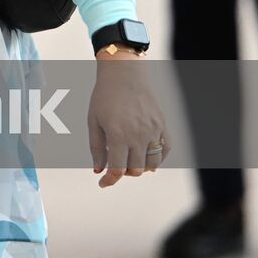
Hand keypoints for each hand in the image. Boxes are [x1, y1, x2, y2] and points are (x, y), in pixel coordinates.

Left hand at [89, 49, 168, 186]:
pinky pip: (164, 150)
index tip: (103, 183)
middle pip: (135, 170)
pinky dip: (156, 158)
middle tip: (115, 165)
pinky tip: (145, 155)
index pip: (116, 169)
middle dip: (123, 173)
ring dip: (140, 168)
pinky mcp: (162, 126)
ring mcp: (152, 131)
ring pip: (151, 164)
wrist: (124, 74)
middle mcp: (137, 135)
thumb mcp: (93, 121)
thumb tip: (98, 171)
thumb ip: (96, 148)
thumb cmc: (104, 97)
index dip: (109, 180)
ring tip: (129, 159)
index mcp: (117, 134)